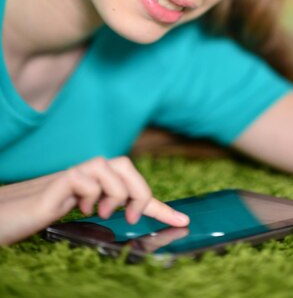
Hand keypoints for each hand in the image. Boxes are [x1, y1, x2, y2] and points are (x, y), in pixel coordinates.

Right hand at [0, 156, 188, 245]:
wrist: (7, 216)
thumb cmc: (40, 216)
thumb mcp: (79, 217)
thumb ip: (102, 210)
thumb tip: (134, 216)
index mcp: (96, 184)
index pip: (133, 188)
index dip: (160, 206)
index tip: (183, 220)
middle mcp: (87, 173)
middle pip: (126, 165)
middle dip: (139, 192)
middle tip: (130, 217)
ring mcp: (74, 174)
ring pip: (112, 167)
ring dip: (115, 194)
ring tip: (101, 211)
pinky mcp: (60, 180)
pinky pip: (87, 177)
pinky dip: (90, 193)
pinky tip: (79, 207)